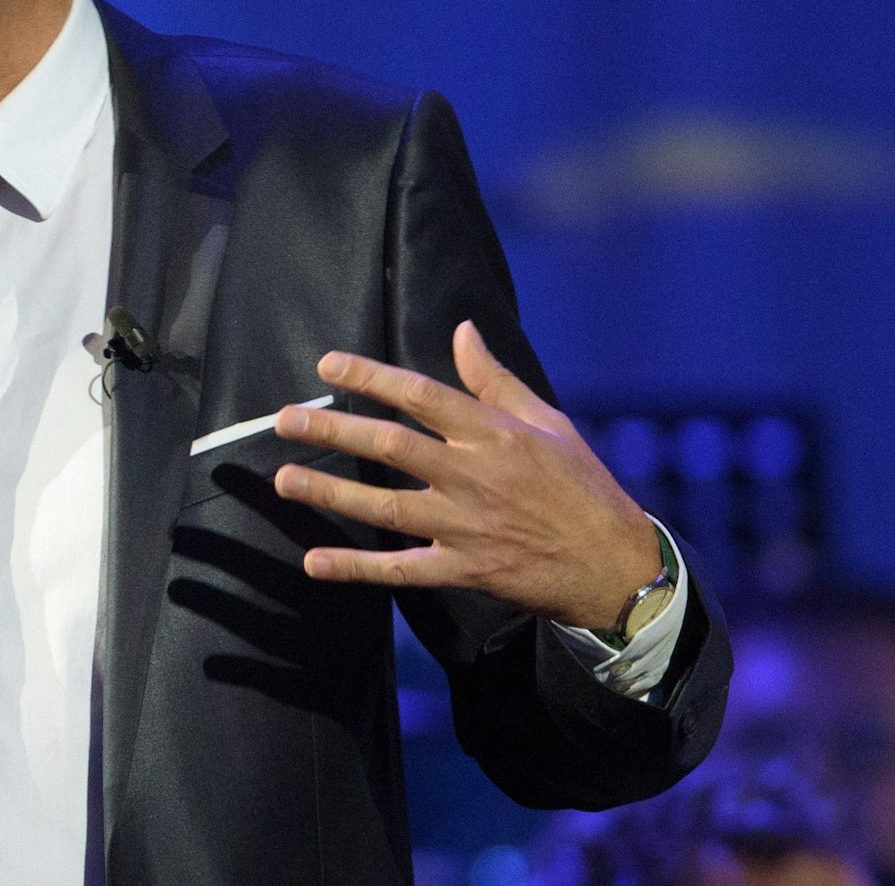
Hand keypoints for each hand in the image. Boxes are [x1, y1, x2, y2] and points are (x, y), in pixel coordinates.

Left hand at [270, 321, 660, 628]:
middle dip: (333, 431)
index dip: (372, 377)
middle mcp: (475, 477)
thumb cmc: (582, 486)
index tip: (328, 365)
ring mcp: (467, 527)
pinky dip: (357, 568)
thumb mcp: (548, 422)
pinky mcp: (465, 570)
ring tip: (284, 480)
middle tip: (284, 420)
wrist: (617, 567)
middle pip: (392, 446)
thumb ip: (495, 380)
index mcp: (495, 435)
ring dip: (332, 493)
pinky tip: (316, 562)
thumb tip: (463, 330)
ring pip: (387, 508)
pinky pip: (402, 570)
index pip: (422, 395)